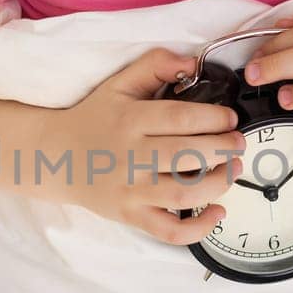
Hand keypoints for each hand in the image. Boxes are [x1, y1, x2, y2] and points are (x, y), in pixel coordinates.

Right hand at [40, 49, 245, 243]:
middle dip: (224, 149)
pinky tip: (216, 213)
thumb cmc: (94, 119)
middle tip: (238, 144)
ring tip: (234, 170)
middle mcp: (130, 156)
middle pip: (188, 155)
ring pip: (184, 193)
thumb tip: (192, 62)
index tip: (230, 119)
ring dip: (219, 183)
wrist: (54, 156)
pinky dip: (198, 228)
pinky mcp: (130, 215)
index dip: (215, 119)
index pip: (182, 118)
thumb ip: (155, 64)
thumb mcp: (119, 84)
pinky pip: (168, 230)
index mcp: (130, 120)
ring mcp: (130, 190)